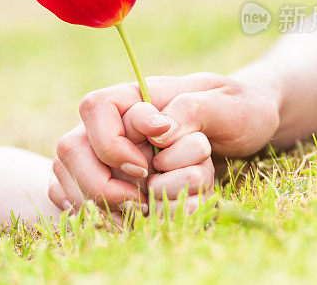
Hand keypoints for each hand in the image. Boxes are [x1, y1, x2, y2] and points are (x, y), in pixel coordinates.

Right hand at [48, 72, 279, 210]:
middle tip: (142, 199)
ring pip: (72, 184)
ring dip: (110, 207)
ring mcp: (106, 155)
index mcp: (135, 97)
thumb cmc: (237, 109)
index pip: (96, 108)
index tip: (148, 165)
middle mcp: (113, 126)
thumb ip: (192, 109)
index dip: (112, 142)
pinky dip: (110, 219)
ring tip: (151, 208)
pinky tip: (143, 217)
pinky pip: (84, 205)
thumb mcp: (226, 105)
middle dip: (102, 185)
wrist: (245, 128)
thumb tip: (160, 130)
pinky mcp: (109, 182)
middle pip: (71, 150)